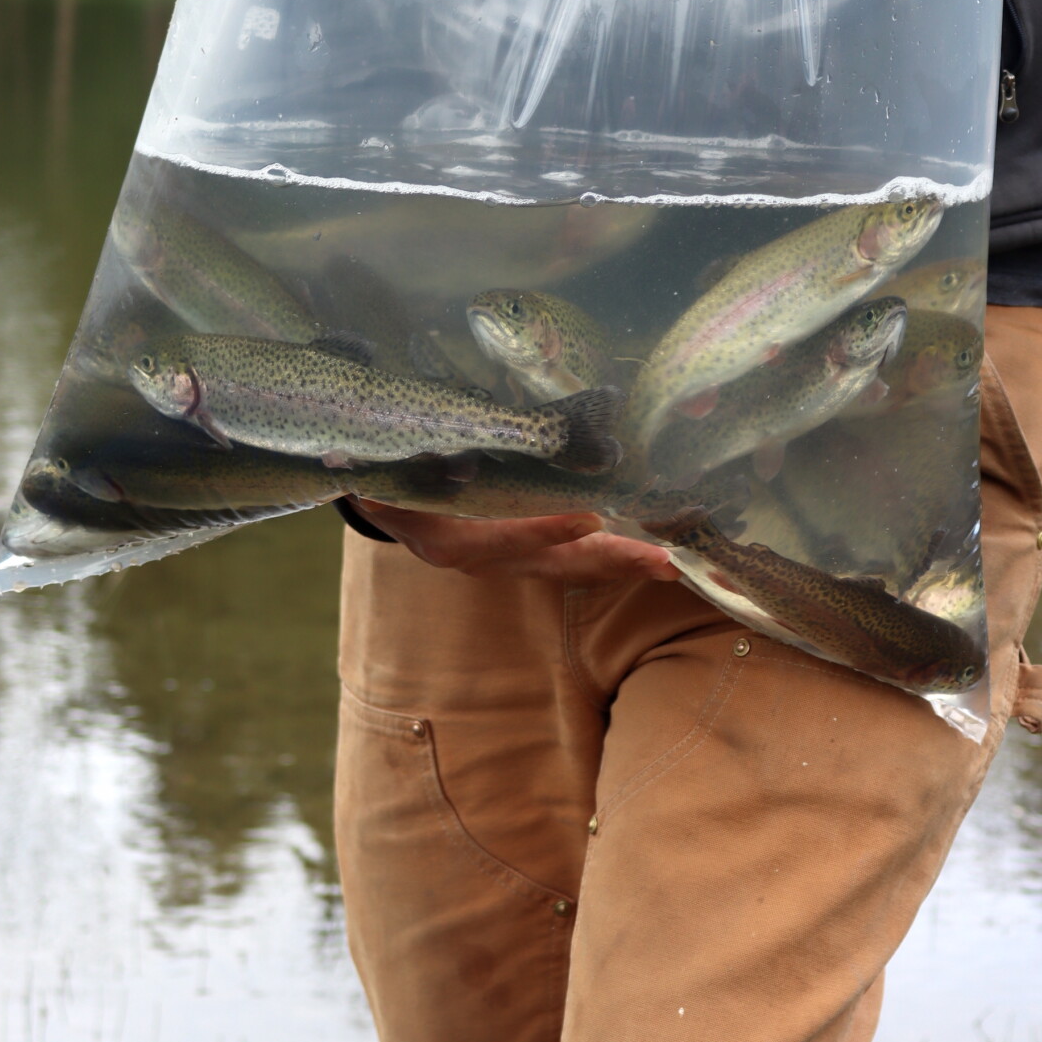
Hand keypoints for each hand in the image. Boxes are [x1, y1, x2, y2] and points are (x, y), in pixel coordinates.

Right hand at [351, 501, 682, 583]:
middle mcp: (482, 557)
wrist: (374, 495)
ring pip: (569, 565)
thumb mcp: (374, 481)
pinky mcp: (518, 550)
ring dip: (619, 563)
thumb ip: (379, 485)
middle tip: (663, 563)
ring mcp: (503, 558)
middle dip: (610, 563)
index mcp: (449, 539)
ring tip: (671, 563)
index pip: (502, 538)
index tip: (587, 520)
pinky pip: (567, 556)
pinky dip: (605, 552)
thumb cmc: (379, 475)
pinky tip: (644, 548)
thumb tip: (370, 482)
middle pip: (554, 565)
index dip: (542, 530)